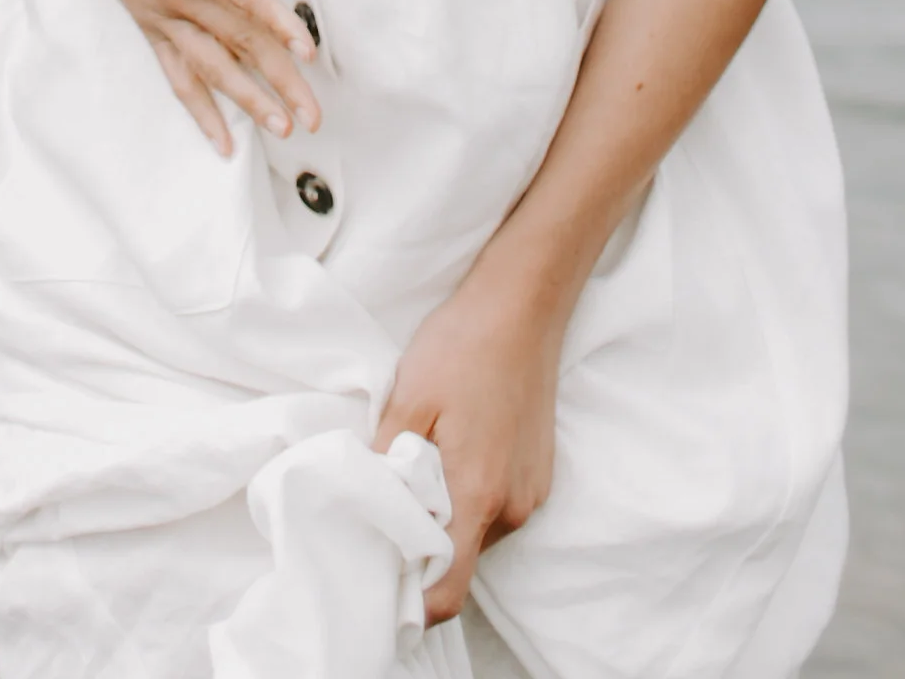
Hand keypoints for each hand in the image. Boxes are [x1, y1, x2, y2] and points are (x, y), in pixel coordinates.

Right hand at [19, 0, 319, 157]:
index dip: (274, 20)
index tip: (309, 50)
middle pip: (234, 40)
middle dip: (277, 80)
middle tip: (315, 118)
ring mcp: (155, 10)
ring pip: (209, 66)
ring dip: (247, 100)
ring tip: (284, 130)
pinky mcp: (145, 19)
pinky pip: (175, 73)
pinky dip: (200, 109)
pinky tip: (223, 142)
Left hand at [377, 264, 562, 621]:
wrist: (522, 305)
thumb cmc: (463, 346)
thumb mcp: (408, 400)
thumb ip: (387, 463)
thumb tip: (366, 508)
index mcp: (477, 495)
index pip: (447, 590)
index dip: (411, 599)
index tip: (380, 577)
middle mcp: (511, 507)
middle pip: (459, 560)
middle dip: (421, 544)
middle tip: (387, 501)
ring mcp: (531, 492)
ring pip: (477, 531)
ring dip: (447, 515)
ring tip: (420, 464)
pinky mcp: (539, 474)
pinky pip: (497, 506)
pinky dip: (470, 494)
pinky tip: (453, 448)